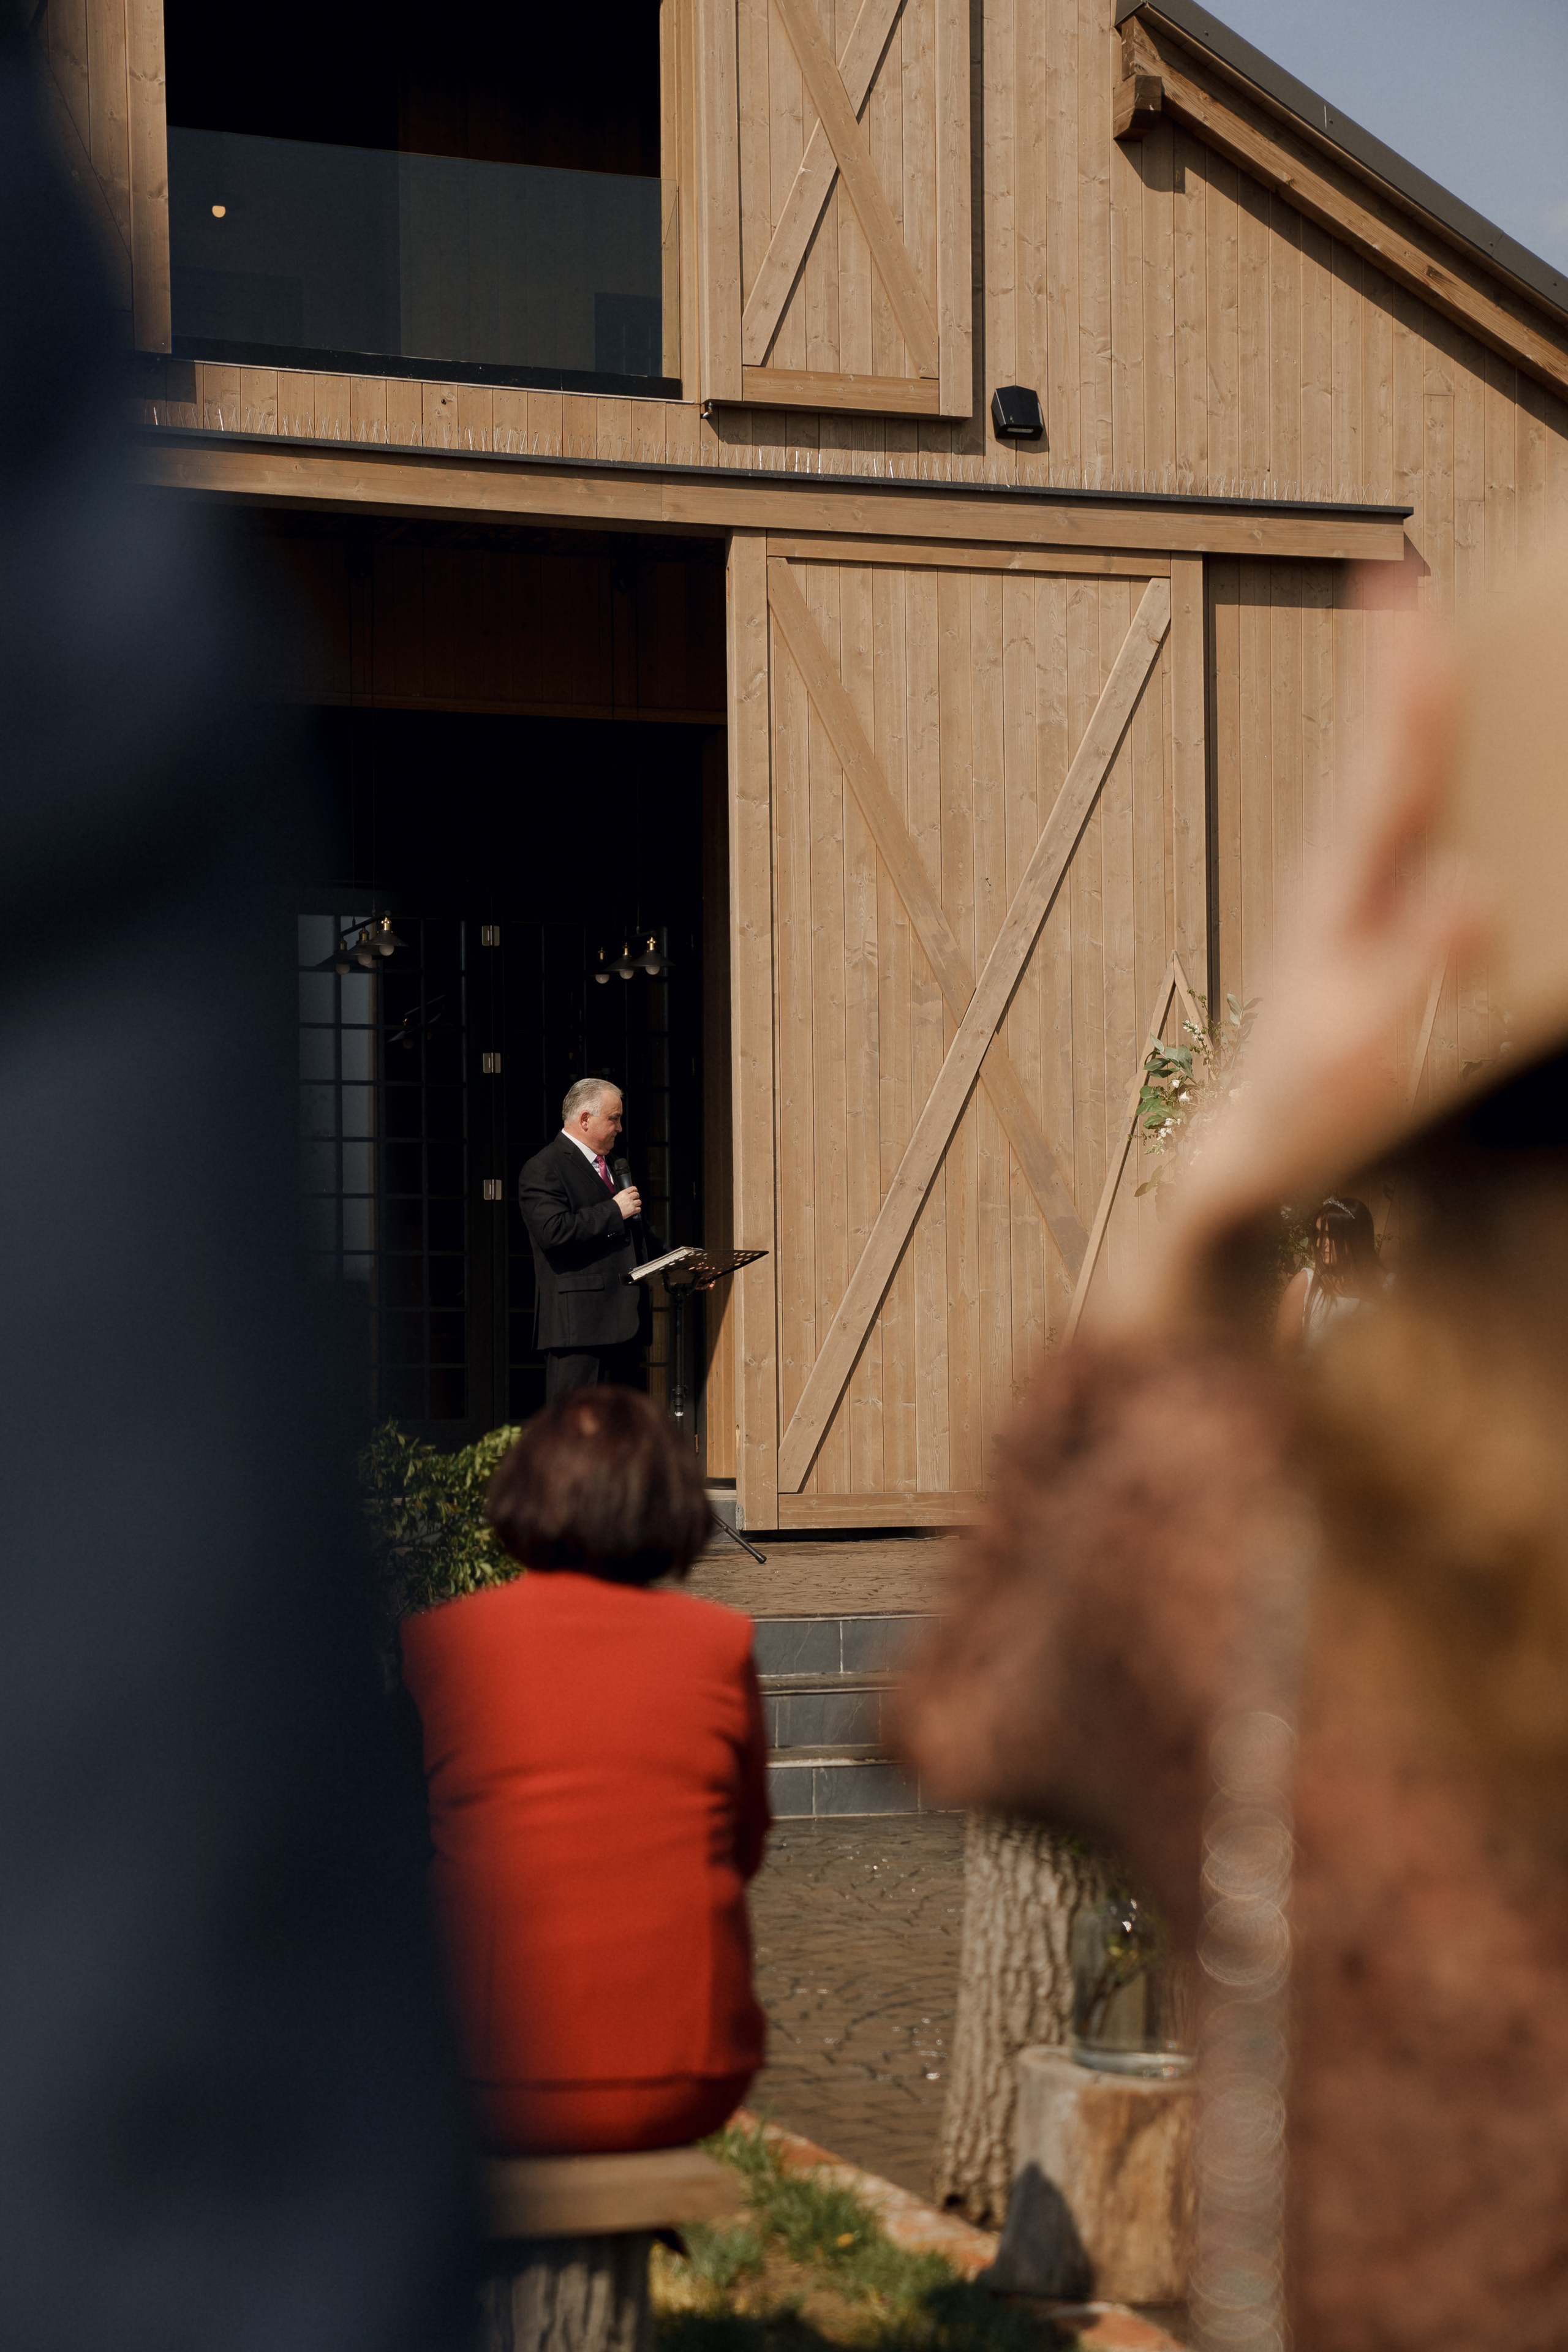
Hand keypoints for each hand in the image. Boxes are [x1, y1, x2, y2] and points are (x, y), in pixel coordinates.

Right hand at [613, 1185, 641, 1220]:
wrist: (611, 1212)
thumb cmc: (612, 1206)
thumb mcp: (616, 1197)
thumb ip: (623, 1195)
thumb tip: (627, 1195)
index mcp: (624, 1193)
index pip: (632, 1188)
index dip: (635, 1190)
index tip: (635, 1191)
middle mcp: (628, 1197)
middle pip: (637, 1194)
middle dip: (637, 1196)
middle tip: (635, 1198)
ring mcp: (631, 1204)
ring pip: (639, 1201)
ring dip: (637, 1203)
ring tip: (635, 1205)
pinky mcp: (633, 1210)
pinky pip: (639, 1209)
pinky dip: (637, 1210)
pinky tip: (635, 1210)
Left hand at [1151, 632, 1486, 1315]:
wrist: (1245, 1160)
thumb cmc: (1303, 1113)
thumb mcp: (1361, 1056)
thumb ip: (1416, 974)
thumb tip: (1467, 887)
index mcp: (1343, 904)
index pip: (1386, 776)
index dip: (1404, 686)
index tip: (1407, 597)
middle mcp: (1335, 890)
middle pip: (1376, 766)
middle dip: (1397, 676)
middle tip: (1403, 581)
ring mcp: (1339, 908)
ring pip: (1373, 793)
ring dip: (1395, 718)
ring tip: (1411, 640)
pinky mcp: (1349, 932)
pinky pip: (1384, 837)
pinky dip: (1403, 785)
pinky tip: (1423, 773)